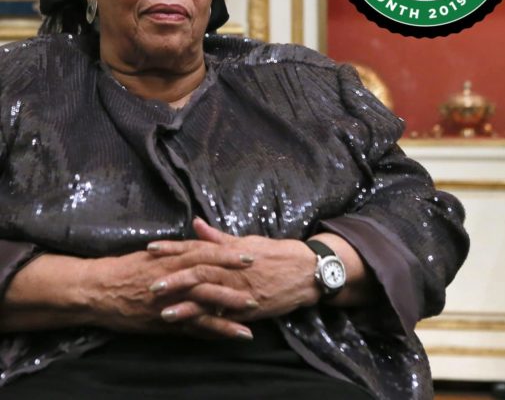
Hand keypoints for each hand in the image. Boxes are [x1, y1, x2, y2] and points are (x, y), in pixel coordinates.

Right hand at [81, 242, 257, 338]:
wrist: (99, 289)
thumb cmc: (126, 269)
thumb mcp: (153, 255)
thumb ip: (178, 251)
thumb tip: (199, 244)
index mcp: (172, 258)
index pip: (205, 252)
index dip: (227, 253)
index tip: (249, 253)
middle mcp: (173, 276)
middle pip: (209, 274)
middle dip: (234, 277)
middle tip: (258, 278)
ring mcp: (170, 299)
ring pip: (204, 300)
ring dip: (229, 305)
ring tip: (253, 309)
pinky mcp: (166, 320)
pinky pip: (194, 326)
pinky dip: (214, 330)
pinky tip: (233, 334)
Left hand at [146, 218, 319, 325]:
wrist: (306, 271)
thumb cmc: (275, 253)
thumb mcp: (246, 241)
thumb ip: (218, 237)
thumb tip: (195, 223)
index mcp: (230, 252)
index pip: (196, 248)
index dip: (173, 248)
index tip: (151, 248)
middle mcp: (234, 270)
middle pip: (200, 273)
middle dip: (175, 278)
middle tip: (151, 283)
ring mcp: (241, 291)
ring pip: (211, 298)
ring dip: (188, 306)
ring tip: (165, 312)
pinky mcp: (250, 310)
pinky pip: (227, 318)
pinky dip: (210, 323)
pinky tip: (193, 329)